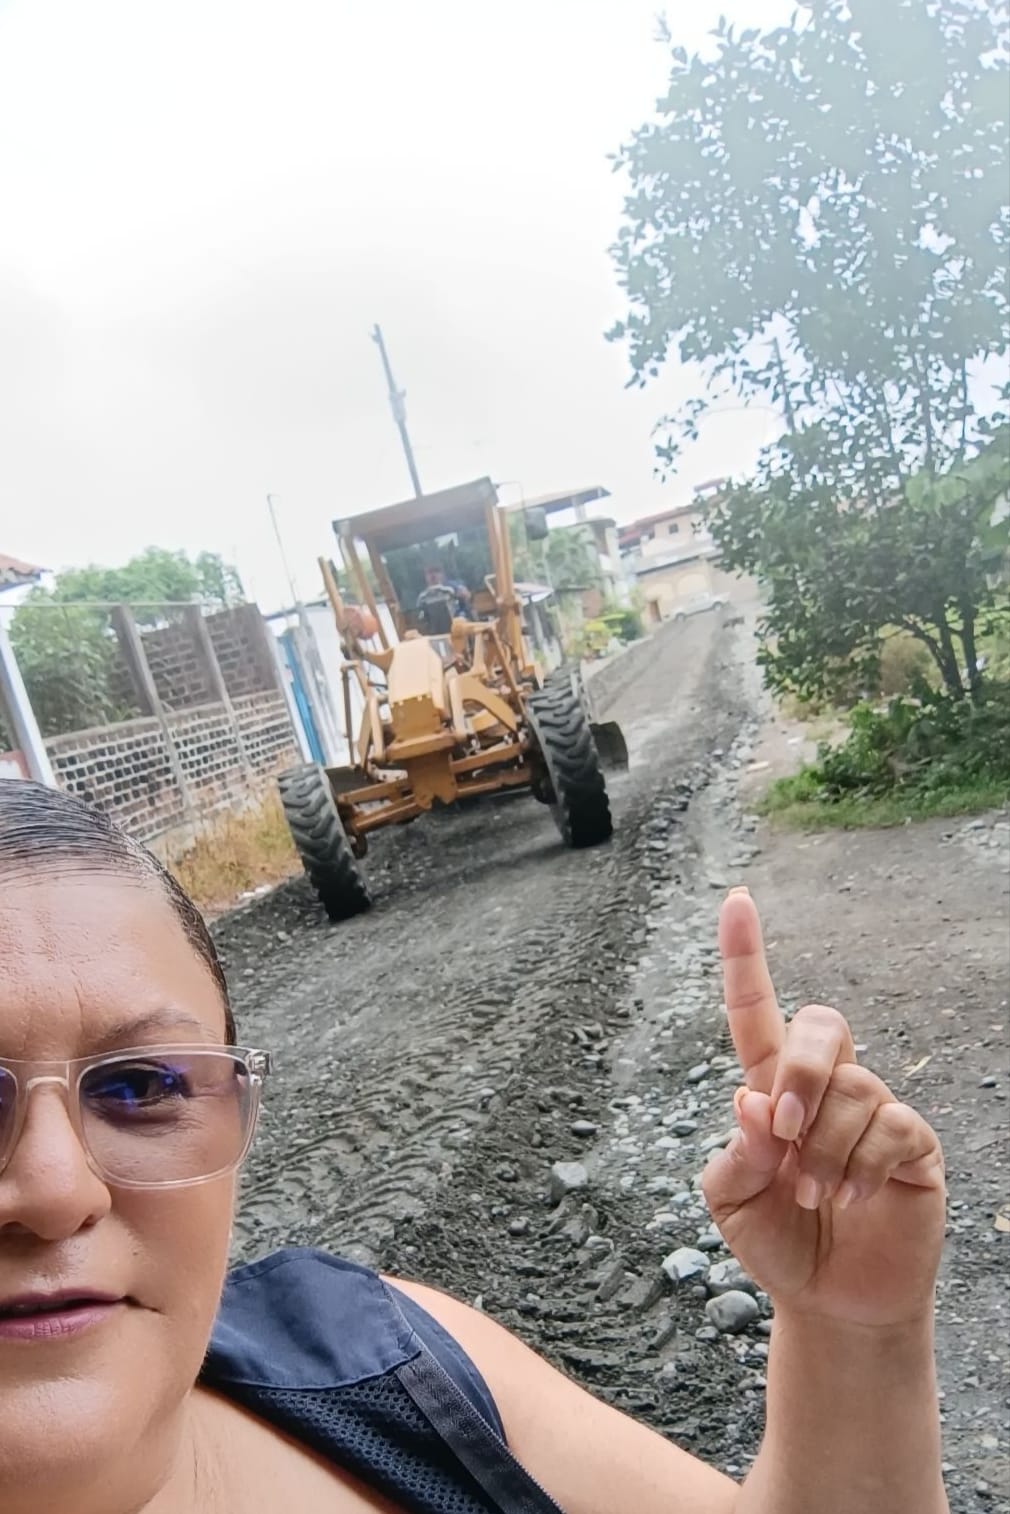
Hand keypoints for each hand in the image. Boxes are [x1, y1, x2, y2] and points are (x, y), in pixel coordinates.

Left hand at [702, 889, 945, 1329]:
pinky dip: (861, 1164)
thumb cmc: (776, 1241)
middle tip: (783, 1132)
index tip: (735, 898)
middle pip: (820, 1025)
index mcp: (771, 1088)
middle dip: (799, 1071)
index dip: (744, 956)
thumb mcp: (731, 1199)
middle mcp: (825, 1087)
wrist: (831, 1303)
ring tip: (813, 1195)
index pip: (757, 1010)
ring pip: (853, 1089)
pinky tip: (850, 1196)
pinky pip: (892, 1127)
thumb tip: (754, 1100)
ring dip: (823, 1149)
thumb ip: (736, 1150)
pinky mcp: (913, 1146)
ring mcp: (874, 1111)